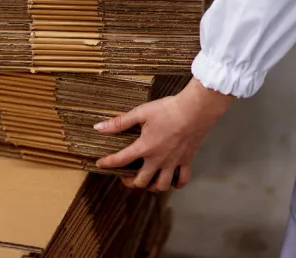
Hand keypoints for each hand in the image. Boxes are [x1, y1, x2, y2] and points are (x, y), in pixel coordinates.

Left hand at [94, 77, 232, 190]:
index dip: (108, 163)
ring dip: (152, 186)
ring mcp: (173, 162)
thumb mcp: (141, 113)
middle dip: (130, 182)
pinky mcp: (187, 160)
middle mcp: (158, 160)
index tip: (100, 164)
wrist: (196, 110)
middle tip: (125, 176)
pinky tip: (171, 180)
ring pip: (162, 185)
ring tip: (147, 180)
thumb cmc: (168, 109)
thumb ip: (120, 122)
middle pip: (142, 181)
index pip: (121, 160)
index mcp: (145, 148)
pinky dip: (176, 184)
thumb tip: (99, 127)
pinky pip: (182, 180)